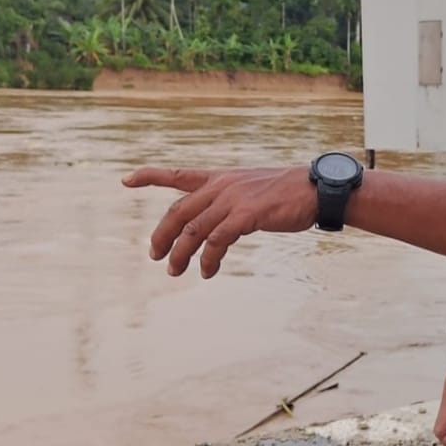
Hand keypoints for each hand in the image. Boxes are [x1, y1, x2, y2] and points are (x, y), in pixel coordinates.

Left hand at [123, 165, 316, 278]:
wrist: (318, 189)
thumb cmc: (292, 192)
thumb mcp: (255, 190)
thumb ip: (233, 201)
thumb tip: (220, 225)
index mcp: (222, 177)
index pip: (179, 175)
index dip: (151, 176)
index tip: (126, 179)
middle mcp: (223, 185)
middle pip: (178, 212)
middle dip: (162, 236)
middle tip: (156, 256)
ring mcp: (233, 199)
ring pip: (193, 231)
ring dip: (181, 254)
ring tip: (176, 271)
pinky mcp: (246, 215)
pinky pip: (217, 242)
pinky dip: (208, 260)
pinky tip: (208, 271)